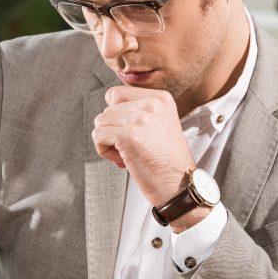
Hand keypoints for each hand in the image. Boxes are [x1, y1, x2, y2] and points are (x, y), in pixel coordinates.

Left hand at [93, 86, 196, 209]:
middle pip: (107, 110)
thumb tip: (105, 112)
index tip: (131, 132)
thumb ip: (138, 111)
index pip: (116, 94)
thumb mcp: (160, 124)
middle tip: (130, 148)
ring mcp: (138, 119)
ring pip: (100, 122)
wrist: (179, 184)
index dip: (116, 114)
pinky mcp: (127, 135)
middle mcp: (151, 105)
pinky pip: (98, 136)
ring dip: (108, 141)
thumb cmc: (166, 160)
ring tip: (127, 154)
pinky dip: (104, 150)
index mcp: (160, 99)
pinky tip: (122, 159)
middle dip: (113, 130)